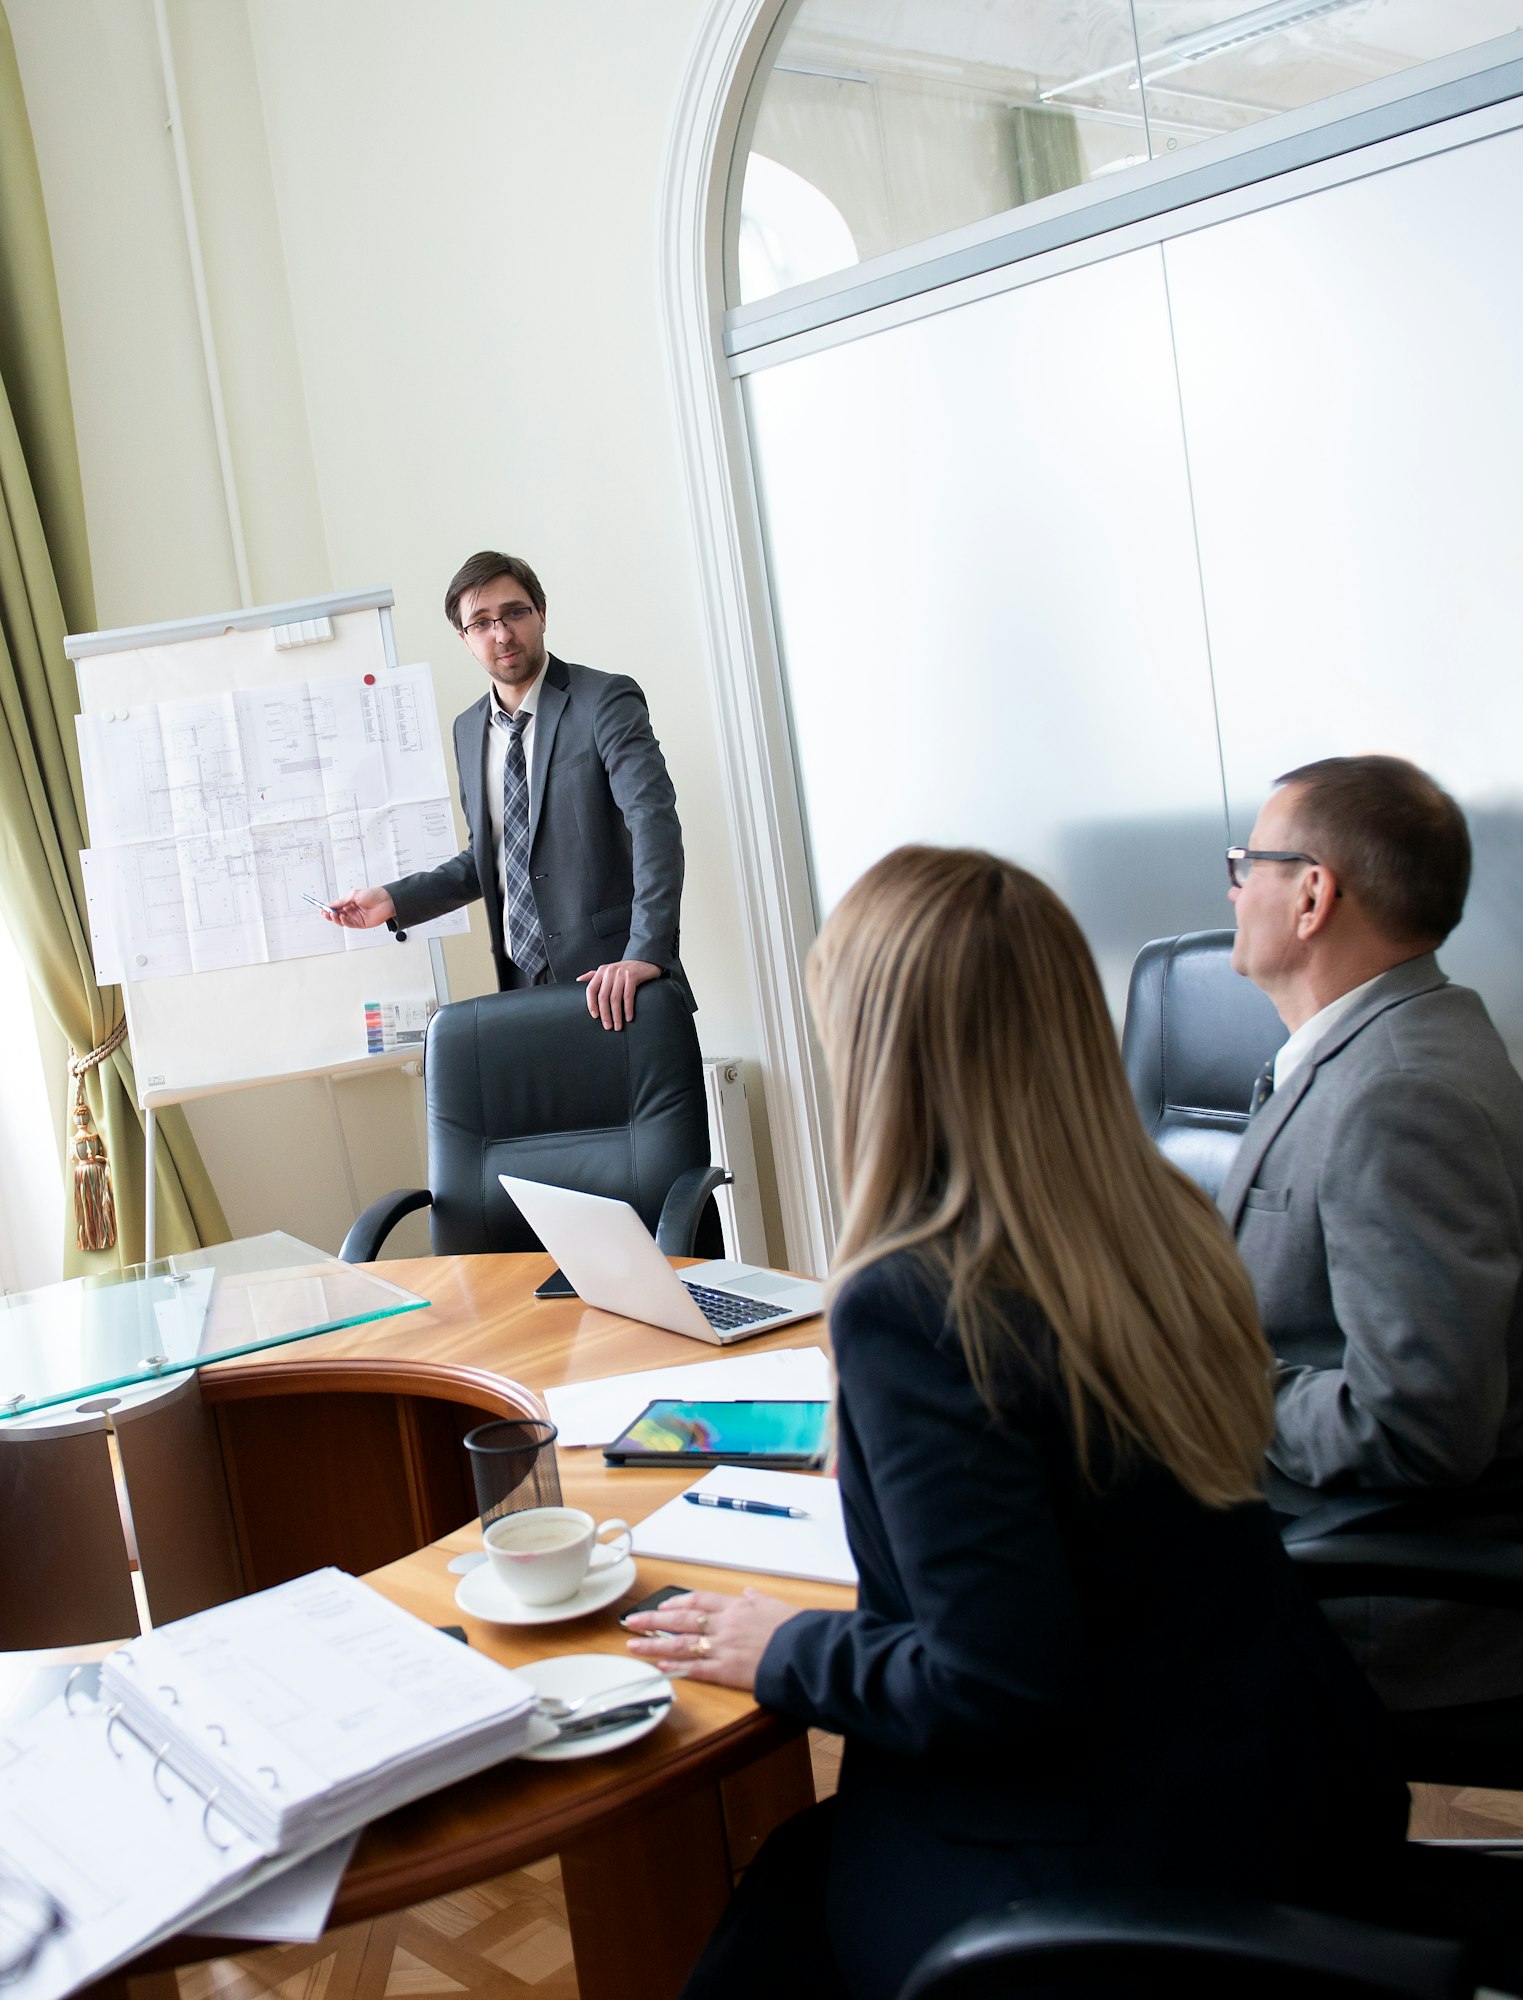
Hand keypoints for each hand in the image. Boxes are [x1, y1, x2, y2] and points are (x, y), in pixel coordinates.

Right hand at [325, 886, 395, 929]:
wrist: (386, 901)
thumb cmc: (373, 895)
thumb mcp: (354, 895)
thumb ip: (341, 902)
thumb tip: (330, 905)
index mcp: (349, 902)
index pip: (336, 907)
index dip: (328, 908)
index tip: (322, 909)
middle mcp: (352, 910)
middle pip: (337, 915)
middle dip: (330, 915)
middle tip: (325, 913)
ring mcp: (356, 917)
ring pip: (342, 921)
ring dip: (336, 918)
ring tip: (333, 914)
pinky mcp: (361, 924)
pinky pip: (349, 924)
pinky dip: (344, 921)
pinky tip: (341, 917)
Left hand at [576, 958, 660, 1029]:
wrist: (645, 961)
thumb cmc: (624, 969)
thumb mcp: (608, 970)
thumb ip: (593, 975)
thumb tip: (578, 980)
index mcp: (601, 971)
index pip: (591, 989)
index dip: (591, 1004)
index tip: (595, 1017)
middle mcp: (609, 971)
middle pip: (603, 997)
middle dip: (605, 1014)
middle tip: (608, 1027)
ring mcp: (621, 973)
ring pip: (615, 998)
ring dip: (616, 1015)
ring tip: (618, 1026)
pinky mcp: (632, 976)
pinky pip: (628, 996)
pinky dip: (628, 1009)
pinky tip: (628, 1018)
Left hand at [624, 1587, 797, 1690]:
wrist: (805, 1649)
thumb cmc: (795, 1628)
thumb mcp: (776, 1605)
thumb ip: (758, 1600)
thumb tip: (748, 1594)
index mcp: (736, 1607)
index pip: (699, 1601)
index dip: (678, 1603)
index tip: (663, 1605)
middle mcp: (724, 1624)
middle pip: (681, 1620)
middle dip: (653, 1621)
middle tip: (631, 1621)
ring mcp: (723, 1647)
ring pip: (681, 1644)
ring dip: (654, 1645)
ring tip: (633, 1645)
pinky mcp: (726, 1670)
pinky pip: (695, 1668)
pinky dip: (676, 1667)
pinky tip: (661, 1666)